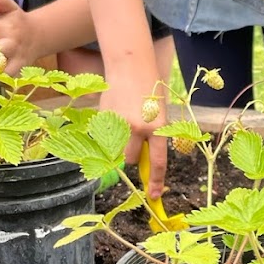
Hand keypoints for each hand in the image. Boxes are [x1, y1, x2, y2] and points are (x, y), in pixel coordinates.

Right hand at [100, 73, 165, 197]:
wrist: (130, 67)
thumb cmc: (149, 90)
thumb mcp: (159, 114)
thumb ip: (153, 136)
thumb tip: (144, 159)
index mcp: (158, 128)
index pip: (157, 163)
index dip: (155, 182)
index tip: (153, 196)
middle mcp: (138, 129)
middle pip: (130, 159)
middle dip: (130, 154)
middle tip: (133, 137)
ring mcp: (119, 124)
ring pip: (116, 149)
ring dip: (119, 143)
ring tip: (124, 122)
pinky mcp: (104, 118)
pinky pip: (105, 135)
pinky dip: (109, 130)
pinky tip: (116, 111)